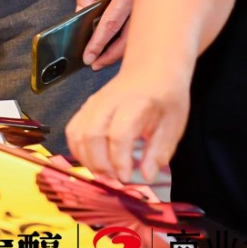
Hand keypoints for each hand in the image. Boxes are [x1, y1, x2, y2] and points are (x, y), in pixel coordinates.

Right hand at [65, 71, 189, 182]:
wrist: (152, 67)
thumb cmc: (166, 96)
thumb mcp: (174, 124)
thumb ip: (159, 151)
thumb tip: (146, 176)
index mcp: (135, 105)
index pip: (119, 134)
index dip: (120, 160)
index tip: (127, 178)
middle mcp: (108, 102)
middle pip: (91, 134)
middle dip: (99, 163)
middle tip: (115, 180)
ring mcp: (93, 103)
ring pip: (76, 133)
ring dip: (86, 158)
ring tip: (104, 173)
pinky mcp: (85, 107)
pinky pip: (73, 130)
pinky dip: (78, 149)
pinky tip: (94, 160)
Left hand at [75, 0, 152, 67]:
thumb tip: (80, 12)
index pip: (110, 26)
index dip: (98, 44)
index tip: (87, 57)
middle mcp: (145, 3)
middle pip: (127, 40)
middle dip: (109, 55)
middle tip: (94, 65)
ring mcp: (154, 5)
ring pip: (138, 37)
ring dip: (121, 51)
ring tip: (104, 59)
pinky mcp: (157, 4)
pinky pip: (144, 27)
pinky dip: (132, 39)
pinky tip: (120, 44)